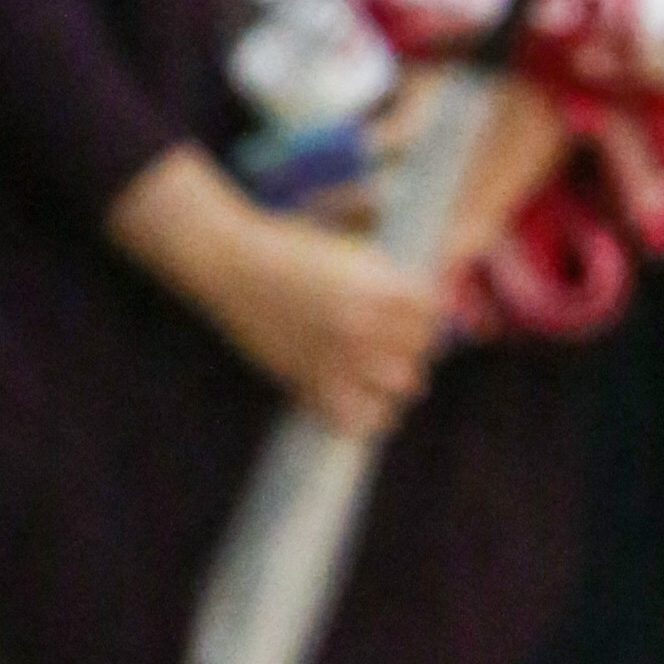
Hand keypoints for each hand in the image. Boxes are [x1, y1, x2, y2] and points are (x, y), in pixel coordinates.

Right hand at [208, 207, 455, 436]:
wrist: (230, 263)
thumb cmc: (287, 245)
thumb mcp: (346, 244)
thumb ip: (386, 266)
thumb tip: (423, 267)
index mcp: (376, 287)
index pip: (433, 312)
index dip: (426, 312)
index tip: (414, 313)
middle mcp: (363, 324)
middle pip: (422, 350)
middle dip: (412, 345)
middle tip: (394, 342)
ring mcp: (338, 357)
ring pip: (402, 386)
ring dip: (395, 379)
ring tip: (380, 372)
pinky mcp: (309, 381)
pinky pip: (358, 418)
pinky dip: (366, 415)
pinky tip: (360, 400)